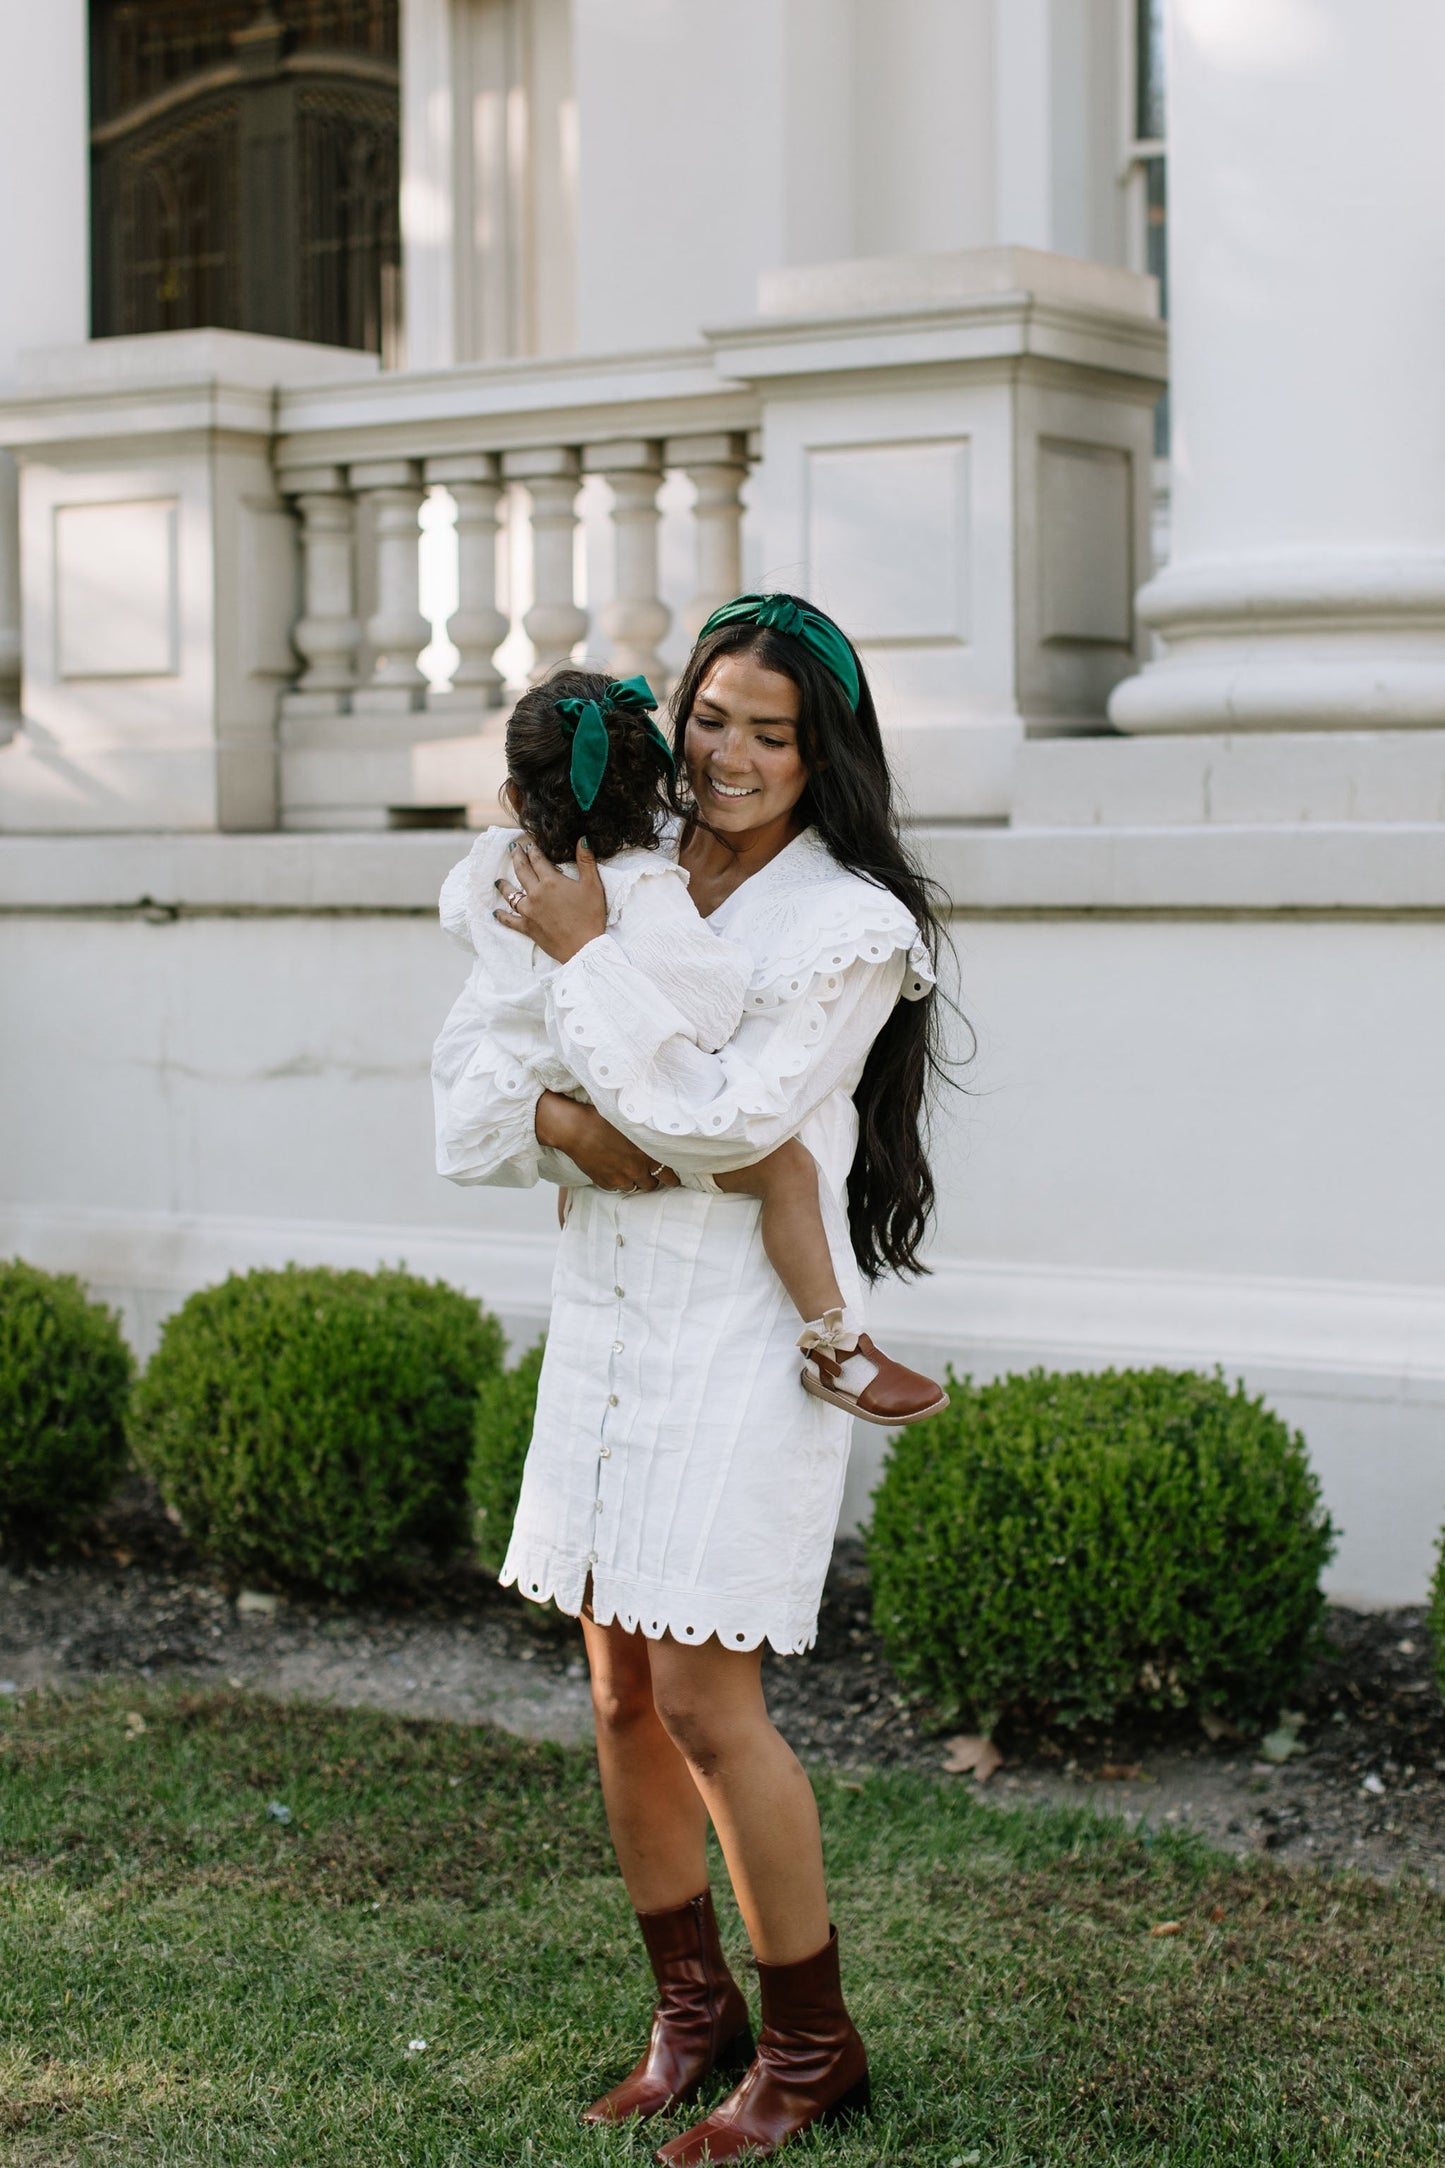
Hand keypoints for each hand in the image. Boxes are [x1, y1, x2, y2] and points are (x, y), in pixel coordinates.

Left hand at [494, 836, 606, 961]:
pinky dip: (502, 916)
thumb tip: (583, 839)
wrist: (584, 947)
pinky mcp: (527, 927)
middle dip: (516, 857)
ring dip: (504, 885)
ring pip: (512, 894)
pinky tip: (495, 913)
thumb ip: (586, 861)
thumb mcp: (593, 885)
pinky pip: (510, 920)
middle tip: (512, 848)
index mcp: (551, 881)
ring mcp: (529, 911)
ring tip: (498, 880)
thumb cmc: (590, 916)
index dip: (533, 850)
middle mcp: (536, 893)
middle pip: (522, 871)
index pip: (538, 860)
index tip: (529, 843)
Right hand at [536, 1092, 679, 1193]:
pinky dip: (618, 1181)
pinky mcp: (604, 1183)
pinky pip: (616, 1187)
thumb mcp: (631, 1122)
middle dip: (652, 1178)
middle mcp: (635, 1170)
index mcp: (646, 1155)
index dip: (672, 1178)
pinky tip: (614, 1169)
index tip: (674, 1179)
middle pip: (652, 1184)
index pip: (668, 1174)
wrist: (574, 1128)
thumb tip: (659, 1134)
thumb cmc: (602, 1119)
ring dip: (635, 1180)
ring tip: (630, 1170)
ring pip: (634, 1187)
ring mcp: (619, 1179)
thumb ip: (647, 1134)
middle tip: (650, 1172)